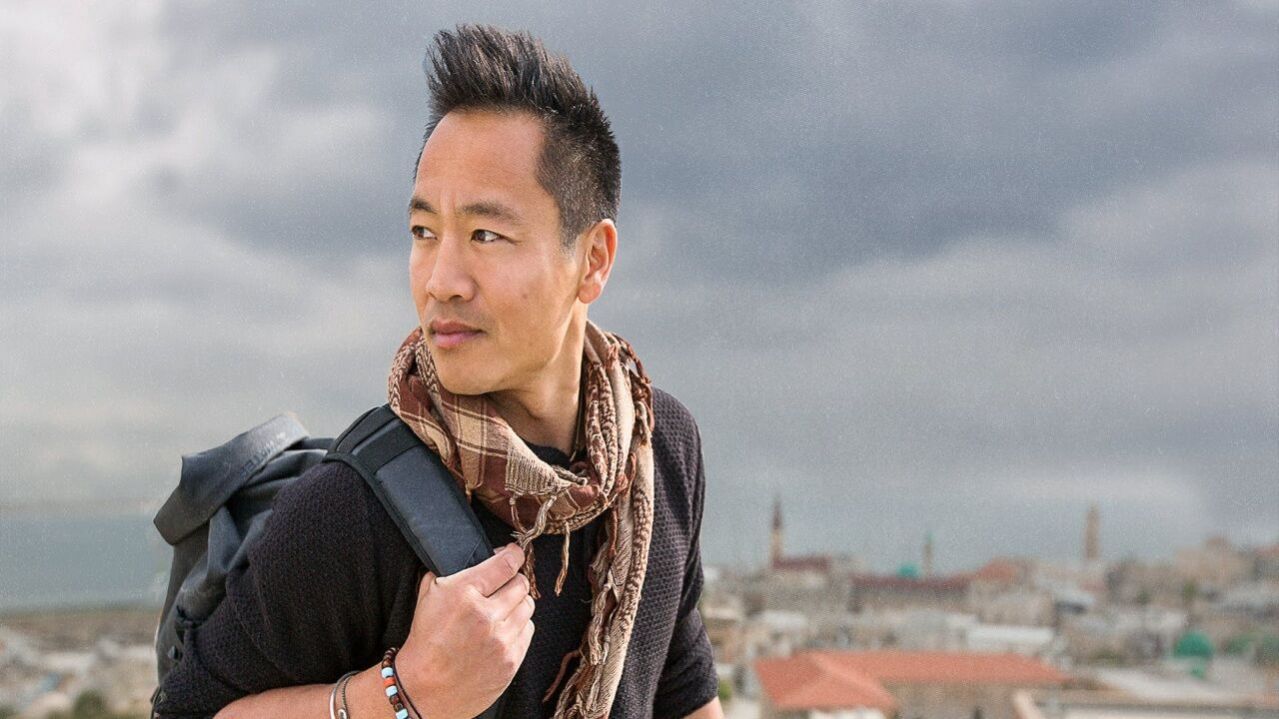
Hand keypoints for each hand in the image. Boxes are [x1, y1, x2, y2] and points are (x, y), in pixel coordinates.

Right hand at [395, 542, 535, 717]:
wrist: (423, 689)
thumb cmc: (425, 640)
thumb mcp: (428, 595)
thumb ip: (452, 572)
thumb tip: (478, 555)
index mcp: (464, 593)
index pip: (506, 563)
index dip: (513, 554)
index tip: (514, 554)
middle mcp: (486, 615)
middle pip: (521, 584)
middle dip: (512, 581)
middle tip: (502, 586)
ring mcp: (501, 640)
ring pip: (528, 606)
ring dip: (517, 604)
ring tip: (501, 610)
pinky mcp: (511, 661)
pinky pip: (528, 631)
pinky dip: (518, 627)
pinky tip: (501, 631)